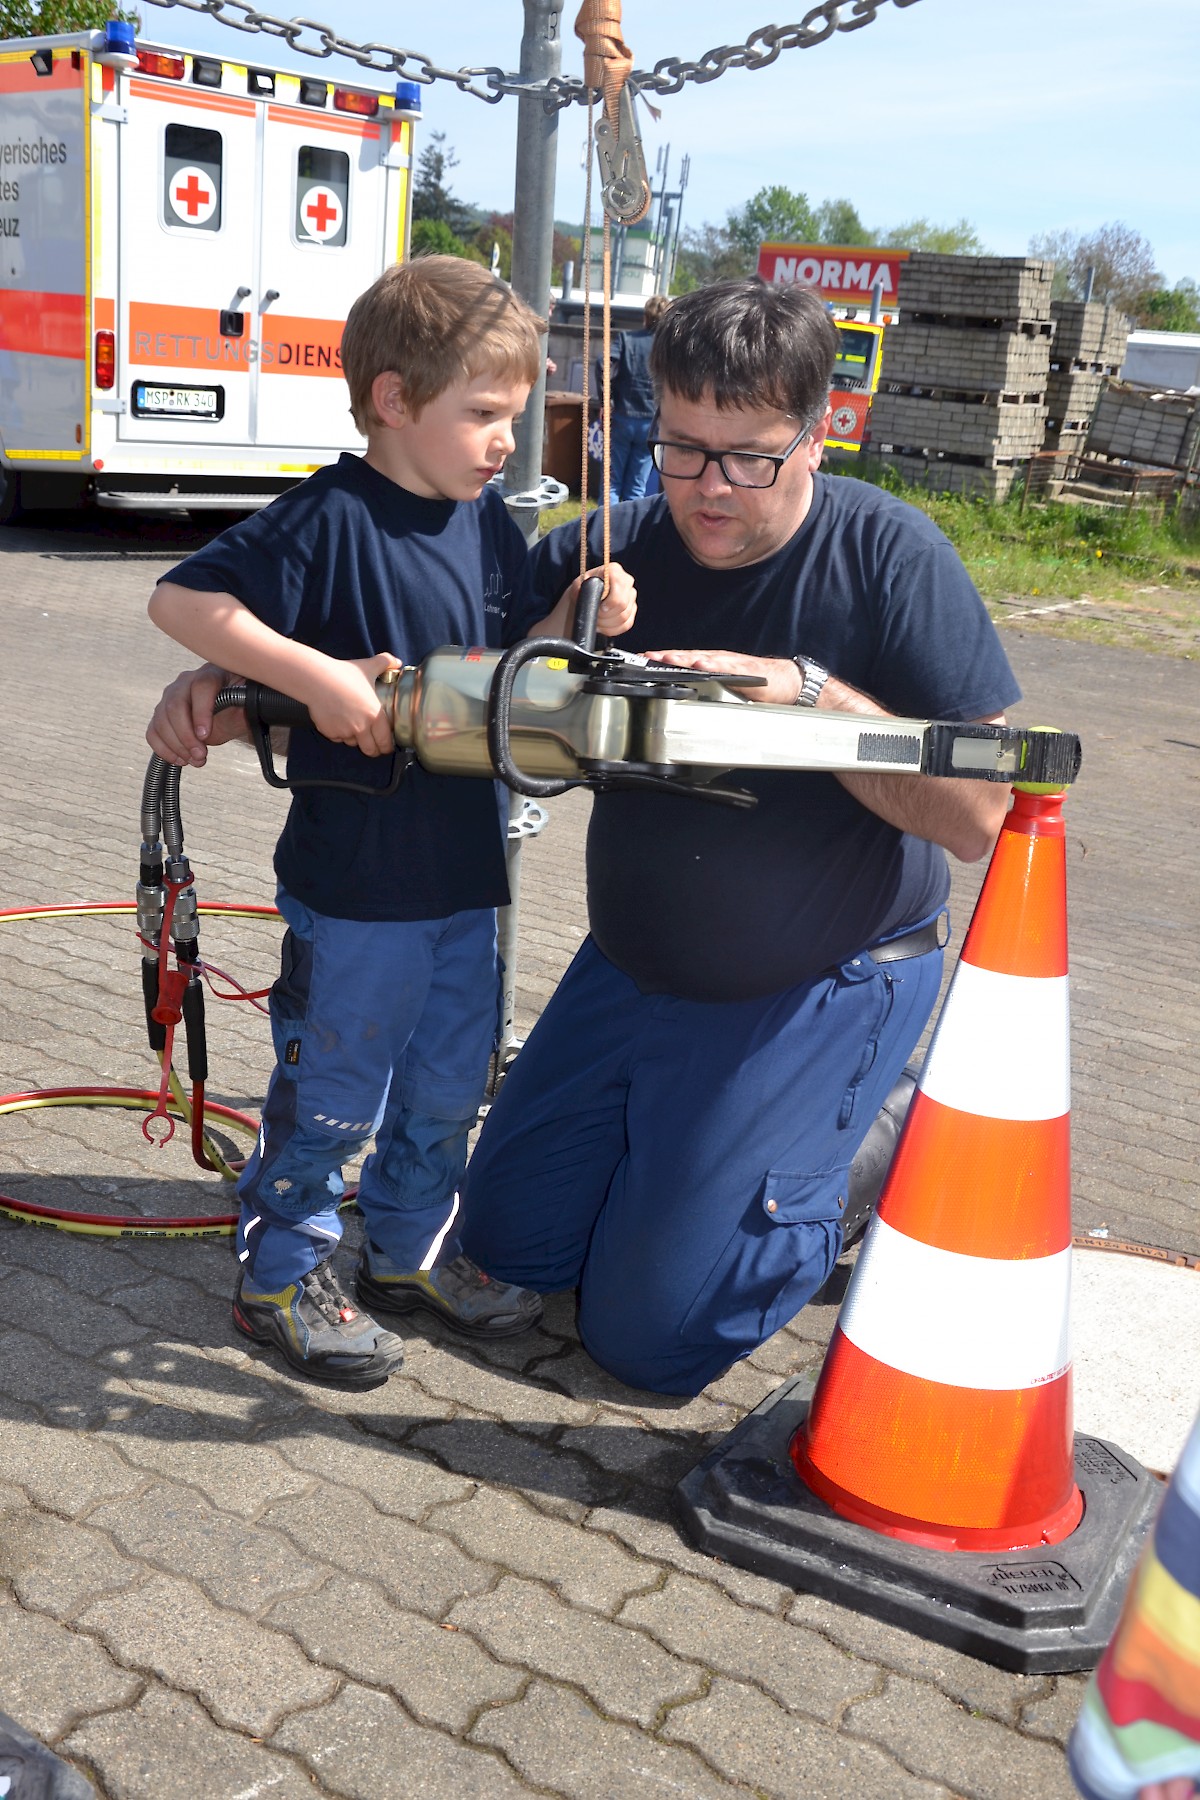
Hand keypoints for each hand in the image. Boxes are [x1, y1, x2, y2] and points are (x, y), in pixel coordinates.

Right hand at [146, 663, 243, 765]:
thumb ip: (244, 707)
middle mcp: (186, 682)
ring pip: (161, 720)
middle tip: (200, 754)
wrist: (229, 710)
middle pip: (175, 705)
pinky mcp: (161, 714)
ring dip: (176, 745)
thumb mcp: (247, 706)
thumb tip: (240, 712)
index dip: (201, 712)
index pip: (201, 687)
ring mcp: (170, 697)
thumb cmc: (238, 704)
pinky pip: (153, 731)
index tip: (205, 735)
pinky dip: (163, 748)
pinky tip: (180, 759)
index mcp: (211, 674)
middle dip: (186, 735)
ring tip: (195, 760)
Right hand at [302, 651, 401, 755]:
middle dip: (373, 750)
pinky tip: (338, 721)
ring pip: (353, 743)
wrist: (317, 679)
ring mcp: (344, 732)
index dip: (387, 746)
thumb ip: (386, 662)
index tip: (387, 746)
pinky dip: (339, 734)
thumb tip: (397, 662)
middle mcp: (361, 728)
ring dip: (355, 740)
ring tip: (354, 728)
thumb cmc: (343, 674)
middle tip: (373, 746)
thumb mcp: (368, 666)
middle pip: (370, 750)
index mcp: (375, 715)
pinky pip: (337, 738)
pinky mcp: (330, 732)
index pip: (385, 741)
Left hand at [579, 563, 636, 638]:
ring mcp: (631, 596)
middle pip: (623, 605)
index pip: (620, 586)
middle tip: (595, 616)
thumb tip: (586, 593)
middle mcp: (626, 581)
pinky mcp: (632, 610)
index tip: (599, 608)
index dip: (611, 601)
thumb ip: (580, 587)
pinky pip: (626, 624)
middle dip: (606, 615)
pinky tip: (603, 626)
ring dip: (607, 623)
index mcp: (614, 570)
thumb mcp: (577, 586)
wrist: (585, 599)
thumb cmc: (581, 591)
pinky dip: (612, 629)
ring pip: (624, 617)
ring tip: (596, 621)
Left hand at [645, 649, 801, 703]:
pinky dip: (713, 665)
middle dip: (667, 657)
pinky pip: (727, 668)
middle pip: (688, 657)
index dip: (664, 659)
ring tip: (668, 658)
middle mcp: (719, 661)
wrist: (786, 682)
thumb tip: (686, 696)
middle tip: (648, 656)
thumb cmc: (757, 685)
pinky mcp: (745, 672)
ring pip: (704, 659)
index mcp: (713, 665)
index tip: (644, 659)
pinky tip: (702, 664)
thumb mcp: (727, 686)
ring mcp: (731, 664)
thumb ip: (709, 688)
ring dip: (685, 658)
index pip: (684, 660)